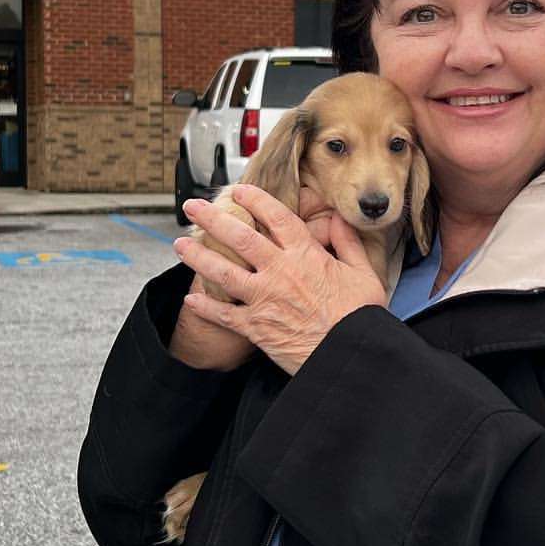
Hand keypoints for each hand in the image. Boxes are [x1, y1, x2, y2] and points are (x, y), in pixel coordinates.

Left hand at [175, 188, 387, 375]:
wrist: (348, 355)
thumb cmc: (359, 317)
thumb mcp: (364, 274)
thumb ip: (349, 243)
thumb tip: (339, 220)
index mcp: (305, 255)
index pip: (276, 217)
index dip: (255, 199)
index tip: (240, 190)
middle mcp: (279, 272)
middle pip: (239, 237)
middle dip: (212, 218)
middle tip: (193, 206)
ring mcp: (264, 299)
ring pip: (222, 271)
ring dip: (198, 256)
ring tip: (180, 244)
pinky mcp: (256, 327)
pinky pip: (223, 315)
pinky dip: (205, 306)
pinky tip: (191, 298)